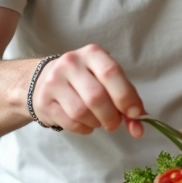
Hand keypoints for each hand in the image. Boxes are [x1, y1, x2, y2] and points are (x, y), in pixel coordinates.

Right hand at [29, 44, 145, 136]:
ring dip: (97, 123)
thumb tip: (138, 127)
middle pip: (96, 96)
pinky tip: (86, 123)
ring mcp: (54, 81)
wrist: (43, 81)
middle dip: (111, 116)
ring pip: (81, 112)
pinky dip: (84, 128)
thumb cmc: (84, 80)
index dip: (126, 96)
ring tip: (99, 121)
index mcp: (92, 53)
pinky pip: (70, 122)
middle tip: (115, 123)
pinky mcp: (44, 101)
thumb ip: (124, 99)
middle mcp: (71, 63)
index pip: (111, 72)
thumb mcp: (105, 80)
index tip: (135, 114)